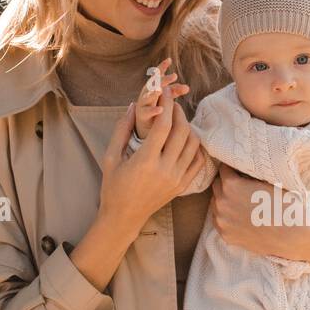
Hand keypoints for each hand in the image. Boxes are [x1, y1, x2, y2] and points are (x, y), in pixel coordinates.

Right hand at [99, 87, 204, 236]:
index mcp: (145, 161)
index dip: (166, 105)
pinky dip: (196, 146)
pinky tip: (186, 138)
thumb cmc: (113, 187)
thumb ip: (121, 130)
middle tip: (173, 103)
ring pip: (193, 144)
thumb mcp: (111, 157)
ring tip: (178, 119)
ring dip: (188, 127)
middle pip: (182, 131)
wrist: (124, 217)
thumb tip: (132, 105)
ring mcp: (177, 179)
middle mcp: (165, 169)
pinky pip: (198, 161)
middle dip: (179, 112)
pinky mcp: (183, 185)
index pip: (163, 125)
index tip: (165, 93)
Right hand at [134, 58, 189, 139]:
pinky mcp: (142, 116)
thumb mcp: (166, 98)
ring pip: (148, 96)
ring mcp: (143, 104)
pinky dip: (154, 110)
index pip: (157, 76)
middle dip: (162, 80)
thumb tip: (188, 87)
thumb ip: (175, 92)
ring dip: (154, 92)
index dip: (162, 67)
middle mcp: (146, 94)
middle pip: (154, 84)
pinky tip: (161, 109)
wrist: (144, 127)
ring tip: (160, 89)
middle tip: (173, 76)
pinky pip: (147, 112)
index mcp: (152, 88)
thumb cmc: (155, 109)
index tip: (169, 60)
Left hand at [209, 162, 294, 256]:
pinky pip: (219, 220)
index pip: (223, 169)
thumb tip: (242, 170)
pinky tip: (240, 216)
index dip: (232, 168)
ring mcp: (222, 221)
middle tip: (241, 186)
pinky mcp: (226, 235)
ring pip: (216, 203)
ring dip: (225, 200)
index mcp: (231, 185)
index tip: (239, 170)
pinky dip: (226, 216)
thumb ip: (249, 175)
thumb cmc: (285, 205)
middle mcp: (222, 202)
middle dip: (226, 183)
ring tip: (241, 202)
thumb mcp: (268, 181)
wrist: (293, 236)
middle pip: (217, 185)